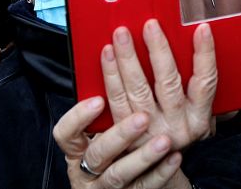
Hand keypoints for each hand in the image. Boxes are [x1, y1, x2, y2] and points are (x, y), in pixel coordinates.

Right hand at [54, 97, 190, 188]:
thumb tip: (122, 63)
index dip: (78, 118)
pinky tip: (175, 157)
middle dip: (120, 133)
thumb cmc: (111, 150)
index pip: (65, 134)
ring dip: (143, 156)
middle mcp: (88, 169)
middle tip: (143, 117)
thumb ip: (106, 110)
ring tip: (164, 140)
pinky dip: (160, 172)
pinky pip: (145, 186)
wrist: (124, 186)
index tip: (98, 99)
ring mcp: (108, 186)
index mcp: (77, 149)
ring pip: (121, 173)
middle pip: (99, 152)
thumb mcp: (99, 132)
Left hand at [102, 20, 217, 150]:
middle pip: (168, 83)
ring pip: (138, 90)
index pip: (206, 82)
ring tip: (122, 35)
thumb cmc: (175, 132)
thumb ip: (193, 83)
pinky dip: (110, 76)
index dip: (205, 55)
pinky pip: (116, 102)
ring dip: (128, 59)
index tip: (201, 29)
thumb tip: (191, 41)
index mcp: (199, 117)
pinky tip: (107, 56)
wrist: (155, 174)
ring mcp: (149, 132)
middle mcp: (176, 126)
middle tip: (150, 25)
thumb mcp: (193, 112)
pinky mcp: (125, 135)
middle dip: (158, 50)